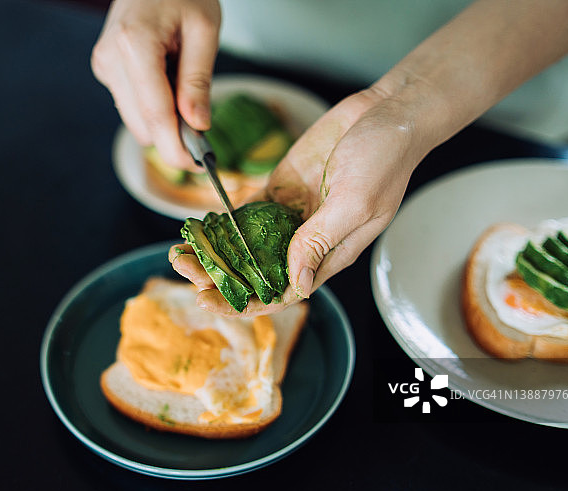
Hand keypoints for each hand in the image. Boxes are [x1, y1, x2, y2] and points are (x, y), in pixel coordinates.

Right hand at [91, 0, 220, 171]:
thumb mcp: (204, 30)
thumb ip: (198, 81)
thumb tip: (197, 126)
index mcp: (135, 45)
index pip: (155, 115)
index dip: (177, 147)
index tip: (199, 164)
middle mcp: (111, 58)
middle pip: (142, 125)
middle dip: (173, 136)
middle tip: (203, 131)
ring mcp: (104, 65)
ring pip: (136, 120)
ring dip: (164, 120)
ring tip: (184, 88)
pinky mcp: (105, 69)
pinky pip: (132, 105)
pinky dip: (154, 107)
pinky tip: (167, 82)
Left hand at [171, 87, 432, 315]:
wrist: (387, 111)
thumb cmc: (385, 158)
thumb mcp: (355, 202)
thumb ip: (320, 240)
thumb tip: (295, 282)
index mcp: (329, 253)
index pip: (282, 293)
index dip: (245, 303)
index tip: (209, 301)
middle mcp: (306, 240)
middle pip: (256, 272)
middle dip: (218, 278)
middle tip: (183, 269)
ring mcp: (291, 214)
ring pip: (246, 246)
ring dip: (215, 252)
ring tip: (180, 252)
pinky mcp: (281, 188)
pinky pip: (247, 212)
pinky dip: (222, 222)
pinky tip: (198, 226)